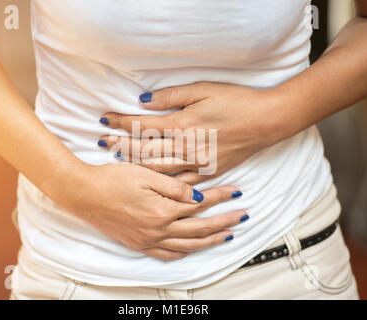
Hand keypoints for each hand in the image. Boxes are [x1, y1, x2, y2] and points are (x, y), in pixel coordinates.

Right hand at [53, 161, 248, 260]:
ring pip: (188, 245)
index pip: (200, 204)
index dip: (221, 197)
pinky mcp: (139, 244)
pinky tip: (194, 248)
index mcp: (162, 211)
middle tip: (243, 216)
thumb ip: (174, 187)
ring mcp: (148, 240)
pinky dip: (185, 252)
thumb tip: (200, 195)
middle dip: (225, 221)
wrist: (83, 194)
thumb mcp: (144, 175)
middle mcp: (158, 230)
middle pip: (200, 228)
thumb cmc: (112, 179)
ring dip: (211, 240)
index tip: (237, 192)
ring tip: (228, 235)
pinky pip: (167, 255)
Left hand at [97, 81, 278, 183]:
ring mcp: (197, 163)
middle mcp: (186, 147)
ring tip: (115, 159)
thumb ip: (171, 97)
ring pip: (157, 168)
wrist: (265, 121)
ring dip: (133, 163)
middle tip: (101, 143)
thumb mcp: (203, 90)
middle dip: (120, 145)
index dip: (120, 122)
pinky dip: (160, 182)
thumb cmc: (235, 101)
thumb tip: (143, 101)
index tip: (104, 120)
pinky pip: (179, 183)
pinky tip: (147, 181)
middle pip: (144, 149)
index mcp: (183, 124)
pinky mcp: (208, 172)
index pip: (143, 125)